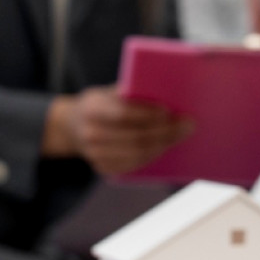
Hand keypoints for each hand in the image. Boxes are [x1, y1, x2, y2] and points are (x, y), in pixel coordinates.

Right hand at [47, 87, 190, 176]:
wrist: (72, 126)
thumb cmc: (100, 104)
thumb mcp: (108, 91)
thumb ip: (128, 92)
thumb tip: (163, 90)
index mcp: (91, 109)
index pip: (122, 114)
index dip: (146, 114)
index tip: (168, 111)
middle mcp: (90, 134)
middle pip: (135, 137)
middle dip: (165, 132)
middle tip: (187, 125)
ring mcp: (95, 155)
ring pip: (138, 153)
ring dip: (163, 144)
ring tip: (181, 135)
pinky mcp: (103, 168)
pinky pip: (134, 165)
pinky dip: (153, 155)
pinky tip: (165, 145)